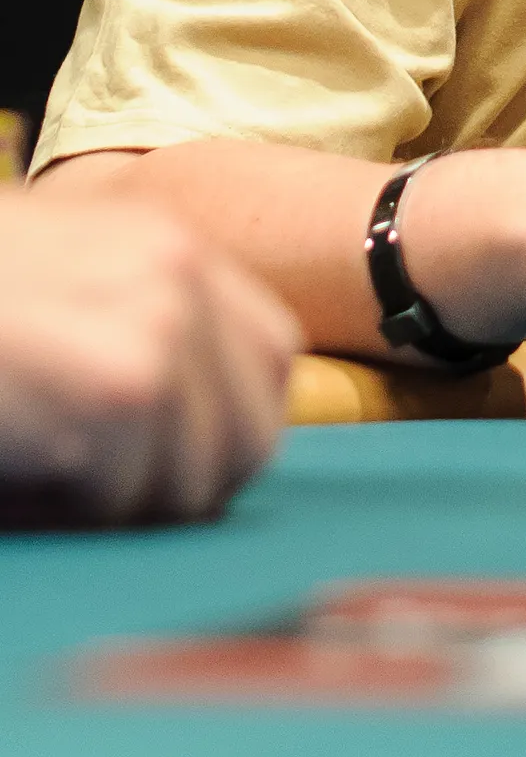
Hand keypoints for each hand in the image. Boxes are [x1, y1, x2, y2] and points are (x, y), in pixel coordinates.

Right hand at [0, 191, 300, 524]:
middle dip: (177, 486)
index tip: (157, 464)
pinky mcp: (123, 385)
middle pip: (248, 434)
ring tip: (37, 467)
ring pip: (190, 481)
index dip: (223, 431)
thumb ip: (130, 324)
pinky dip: (62, 511)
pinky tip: (16, 473)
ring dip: (111, 504)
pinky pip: (125, 498)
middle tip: (88, 488)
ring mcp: (160, 323)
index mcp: (169, 245)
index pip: (269, 360)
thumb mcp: (60, 282)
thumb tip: (202, 436)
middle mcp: (179, 273)